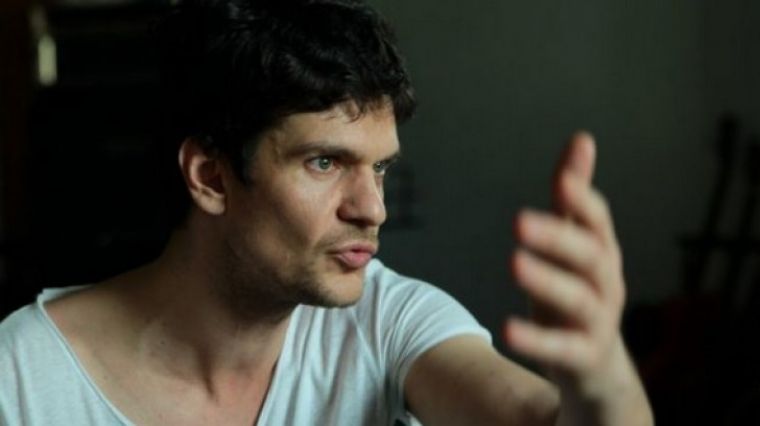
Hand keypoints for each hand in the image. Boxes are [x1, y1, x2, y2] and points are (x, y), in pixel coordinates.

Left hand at [503, 132, 651, 424]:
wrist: (597, 368)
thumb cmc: (580, 295)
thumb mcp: (576, 245)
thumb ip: (574, 198)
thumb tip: (582, 139)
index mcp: (602, 253)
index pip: (597, 221)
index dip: (582, 200)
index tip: (561, 180)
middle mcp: (607, 284)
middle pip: (590, 257)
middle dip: (558, 237)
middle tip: (519, 220)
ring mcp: (600, 322)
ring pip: (580, 300)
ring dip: (547, 281)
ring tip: (514, 262)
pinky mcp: (585, 357)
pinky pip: (563, 349)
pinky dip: (537, 340)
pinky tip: (508, 329)